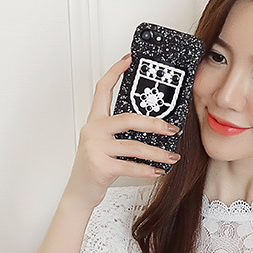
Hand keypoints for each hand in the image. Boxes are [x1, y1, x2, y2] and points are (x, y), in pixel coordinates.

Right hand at [61, 54, 181, 212]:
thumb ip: (121, 134)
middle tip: (172, 128)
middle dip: (154, 123)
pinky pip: (130, 165)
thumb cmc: (95, 168)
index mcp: (95, 122)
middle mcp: (93, 131)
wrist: (80, 192)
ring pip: (134, 145)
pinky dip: (148, 170)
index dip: (115, 72)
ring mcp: (95, 147)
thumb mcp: (105, 145)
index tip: (129, 59)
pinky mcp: (100, 165)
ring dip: (157, 153)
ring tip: (172, 157)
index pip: (103, 90)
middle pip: (128, 118)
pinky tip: (159, 171)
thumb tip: (153, 128)